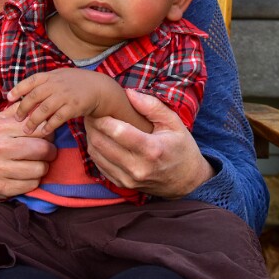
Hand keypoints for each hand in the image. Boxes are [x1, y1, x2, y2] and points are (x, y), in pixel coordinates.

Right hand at [0, 108, 56, 203]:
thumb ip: (17, 112)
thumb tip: (39, 105)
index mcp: (0, 128)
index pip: (40, 128)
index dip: (49, 133)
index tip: (45, 138)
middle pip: (44, 149)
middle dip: (50, 152)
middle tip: (46, 153)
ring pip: (41, 169)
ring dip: (42, 168)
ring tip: (34, 165)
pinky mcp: (2, 187)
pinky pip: (32, 184)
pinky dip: (32, 181)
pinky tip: (25, 176)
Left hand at [8, 68, 117, 133]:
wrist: (100, 88)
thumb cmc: (77, 84)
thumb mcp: (60, 76)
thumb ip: (44, 82)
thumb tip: (24, 92)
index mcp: (51, 76)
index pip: (31, 81)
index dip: (18, 89)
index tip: (9, 99)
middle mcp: (56, 84)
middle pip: (34, 96)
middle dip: (23, 108)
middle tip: (17, 118)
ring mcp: (65, 96)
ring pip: (44, 109)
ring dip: (33, 120)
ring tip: (27, 130)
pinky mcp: (74, 107)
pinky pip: (58, 118)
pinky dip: (49, 125)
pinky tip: (43, 132)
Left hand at [83, 88, 213, 198]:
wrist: (186, 182)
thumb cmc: (181, 148)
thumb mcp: (174, 123)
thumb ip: (152, 106)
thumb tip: (128, 93)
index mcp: (152, 150)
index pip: (117, 131)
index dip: (103, 117)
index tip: (99, 106)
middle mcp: (137, 167)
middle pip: (101, 142)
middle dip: (93, 124)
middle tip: (92, 111)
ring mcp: (128, 179)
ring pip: (96, 154)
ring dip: (91, 136)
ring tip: (94, 122)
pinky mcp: (121, 185)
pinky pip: (98, 165)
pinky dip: (95, 150)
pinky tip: (100, 138)